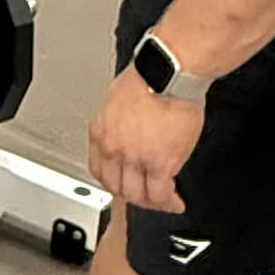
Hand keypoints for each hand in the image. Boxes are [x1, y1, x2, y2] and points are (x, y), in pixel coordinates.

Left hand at [88, 69, 201, 213]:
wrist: (170, 72)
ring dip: (151, 202)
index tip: (122, 183)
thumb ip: (120, 119)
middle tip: (145, 196)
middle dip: (132, 195)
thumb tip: (130, 126)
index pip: (99, 169)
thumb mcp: (119, 96)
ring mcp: (135, 158)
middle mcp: (113, 147)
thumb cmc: (152, 74)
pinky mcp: (160, 163)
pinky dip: (168, 202)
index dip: (113, 182)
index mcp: (101, 130)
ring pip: (138, 195)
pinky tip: (175, 202)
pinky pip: (160, 194)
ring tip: (162, 201)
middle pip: (117, 186)